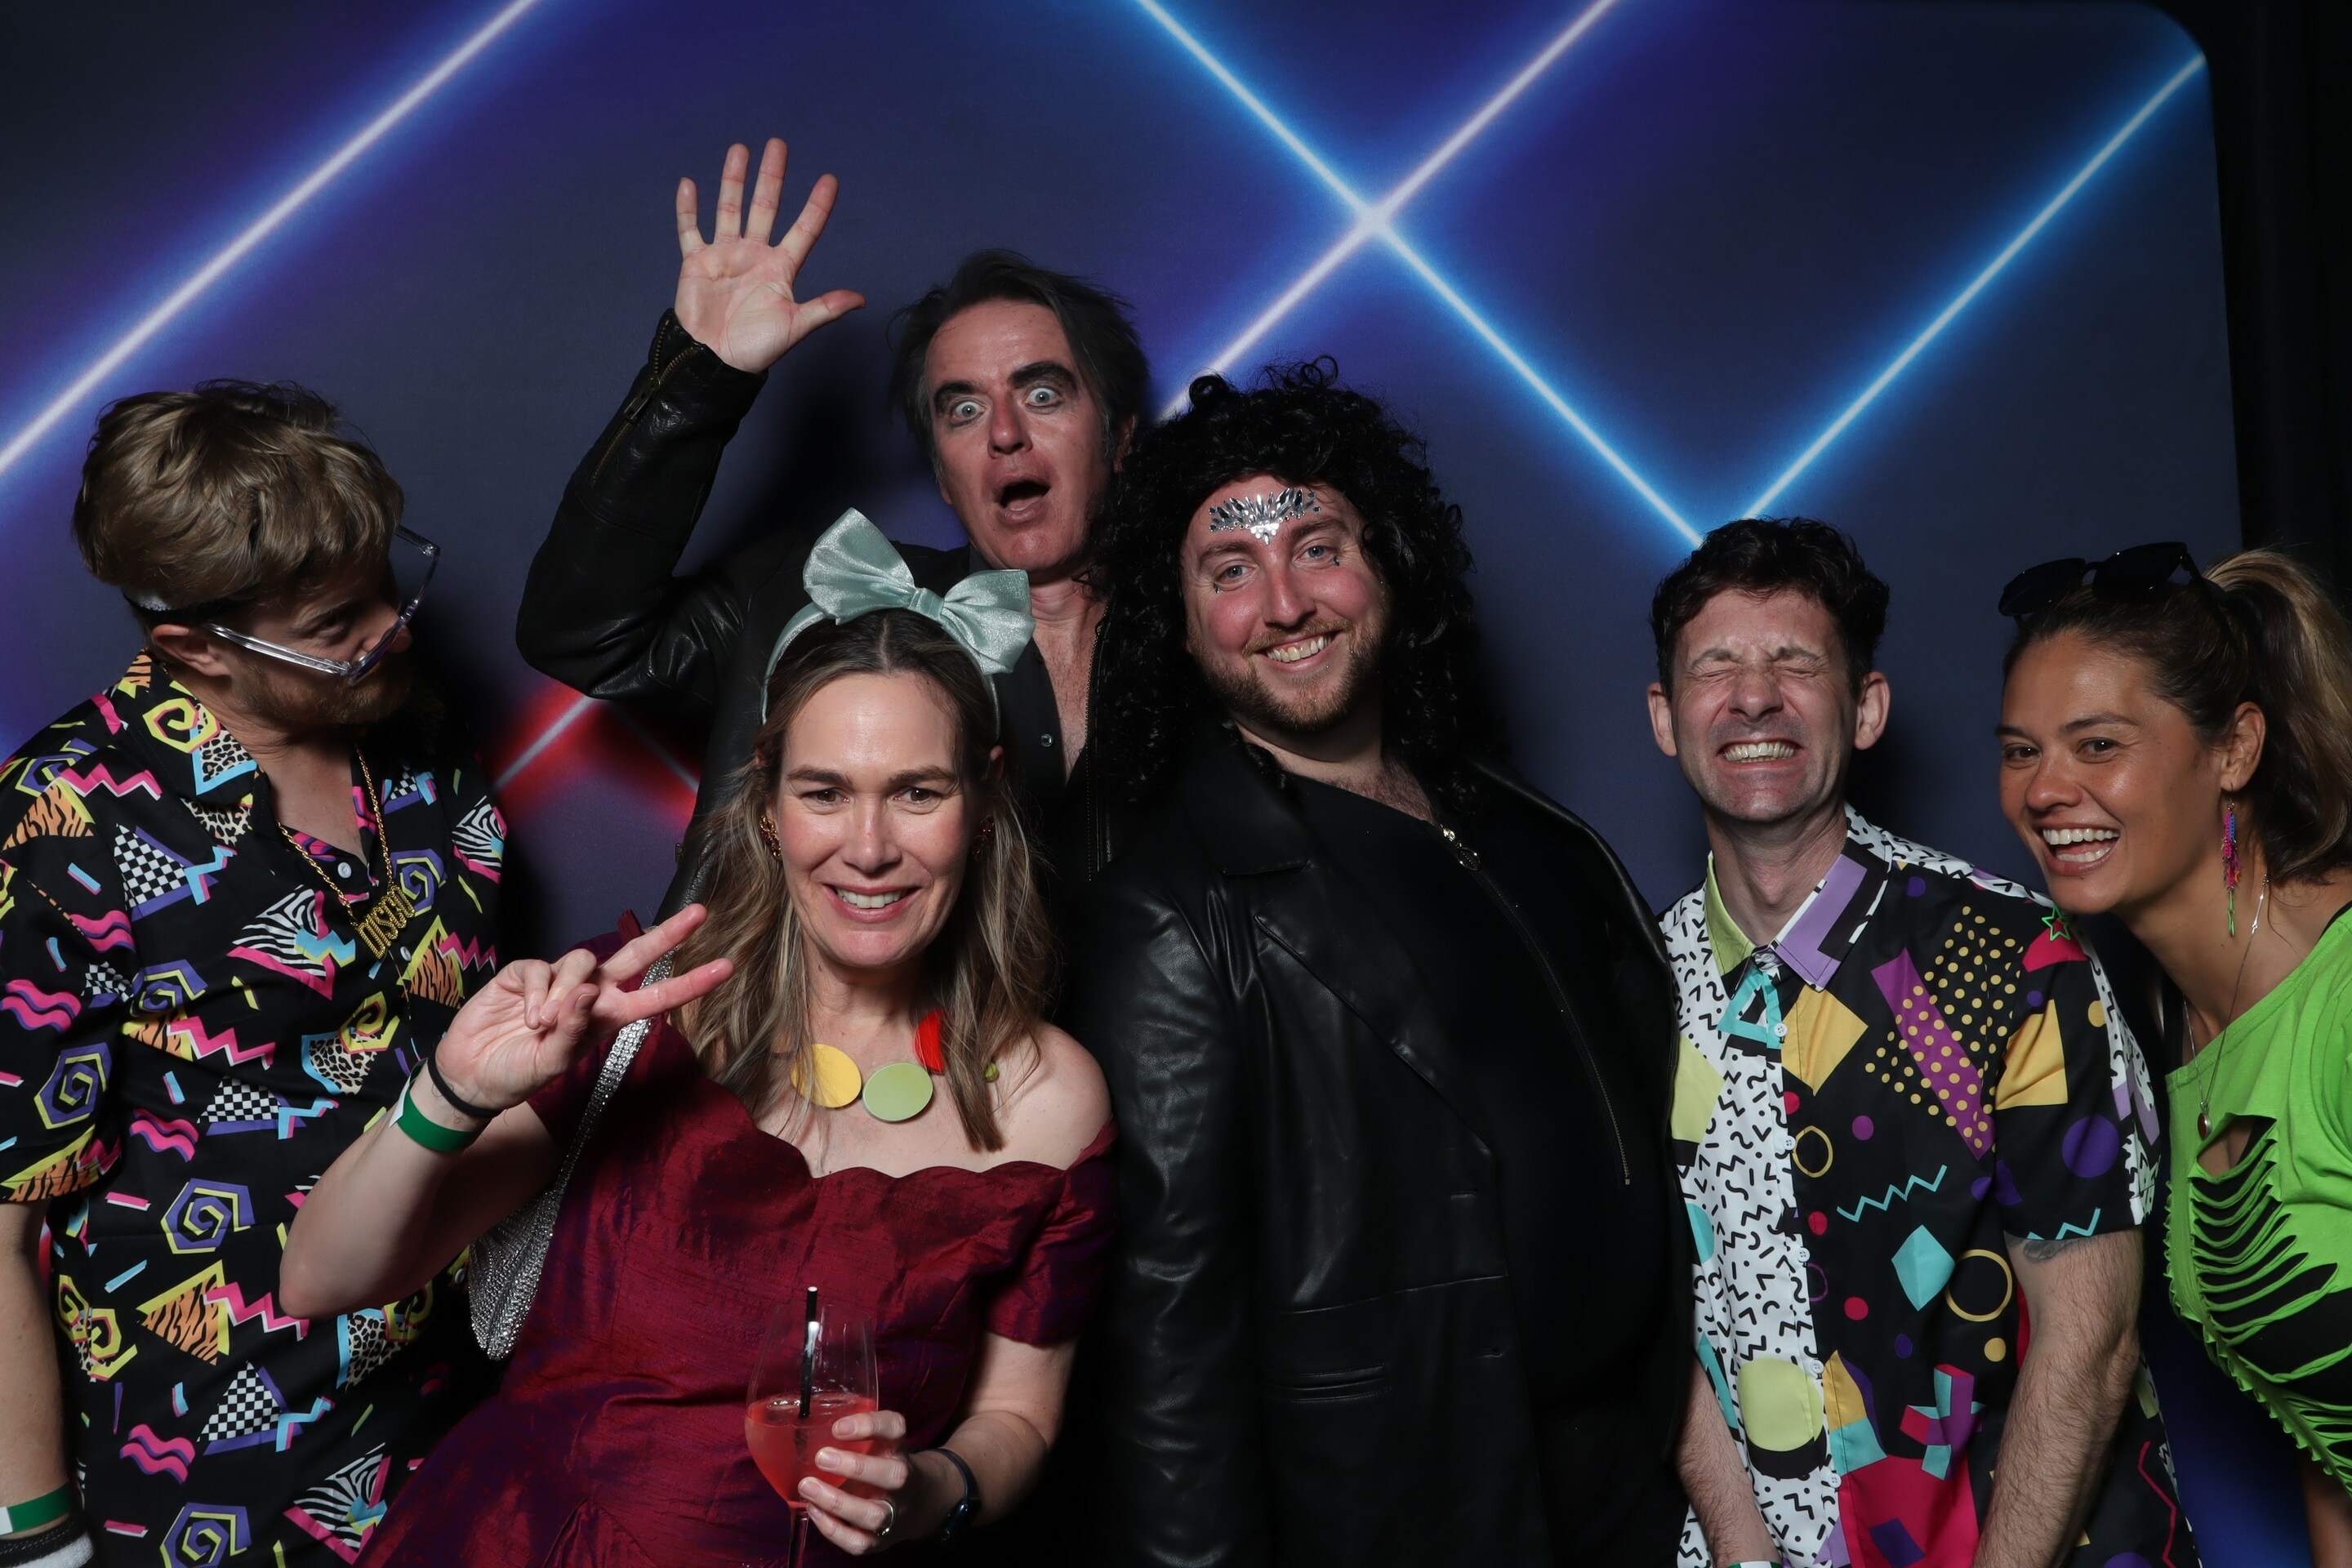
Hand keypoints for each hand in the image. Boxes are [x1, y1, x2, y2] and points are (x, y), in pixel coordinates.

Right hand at [426, 906, 732, 1117]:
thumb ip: (574, 1031)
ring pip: (580, 962)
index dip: (689, 983)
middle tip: (700, 913)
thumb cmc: (520, 1072)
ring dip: (564, 992)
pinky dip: (535, 992)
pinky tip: (525, 1015)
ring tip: (540, 1023)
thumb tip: (587, 993)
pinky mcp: (525, 972)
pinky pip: (540, 968)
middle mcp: (590, 993)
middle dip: (666, 934)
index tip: (725, 967)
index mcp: (607, 1017)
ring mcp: (558, 979)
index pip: (656, 997)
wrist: (473, 1075)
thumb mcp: (553, 1063)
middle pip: (634, 955)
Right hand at [676, 138, 865, 373]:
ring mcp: (725, 256)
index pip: (804, 229)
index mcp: (780, 268)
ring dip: (734, 180)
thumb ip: (825, 309)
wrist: (714, 361)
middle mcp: (755, 255)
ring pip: (730, 209)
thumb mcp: (795, 326)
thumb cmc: (756, 349)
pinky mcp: (696, 263)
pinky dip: (688, 209)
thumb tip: (861, 299)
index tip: (830, 180)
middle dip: (772, 177)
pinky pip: (690, 230)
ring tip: (740, 149)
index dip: (817, 206)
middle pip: (766, 207)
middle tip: (778, 145)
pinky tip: (689, 184)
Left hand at [797, 1408, 930, 1554]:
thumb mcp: (878, 1442)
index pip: (895, 1429)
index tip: (838, 1427)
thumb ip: (853, 1433)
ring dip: (838, 1502)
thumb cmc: (883, 1464)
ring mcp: (893, 1513)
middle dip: (856, 1467)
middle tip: (821, 1457)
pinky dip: (834, 1529)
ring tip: (808, 1487)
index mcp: (898, 1449)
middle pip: (893, 1475)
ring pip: (873, 1514)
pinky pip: (859, 1542)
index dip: (869, 1425)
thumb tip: (806, 1422)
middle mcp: (902, 1480)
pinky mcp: (880, 1539)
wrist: (917, 1502)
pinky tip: (814, 1510)